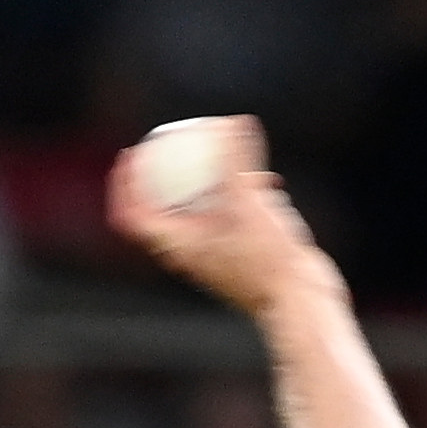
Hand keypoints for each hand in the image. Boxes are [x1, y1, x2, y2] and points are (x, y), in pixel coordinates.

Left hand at [108, 119, 331, 319]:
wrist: (301, 304)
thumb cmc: (268, 263)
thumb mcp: (249, 201)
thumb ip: (237, 160)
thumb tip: (232, 123)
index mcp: (179, 247)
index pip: (133, 215)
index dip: (125, 183)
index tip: (131, 154)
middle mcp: (192, 255)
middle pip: (162, 211)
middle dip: (163, 177)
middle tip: (169, 146)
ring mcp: (217, 258)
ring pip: (201, 213)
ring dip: (208, 183)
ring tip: (227, 154)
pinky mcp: (242, 258)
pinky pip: (231, 220)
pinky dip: (241, 197)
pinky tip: (268, 180)